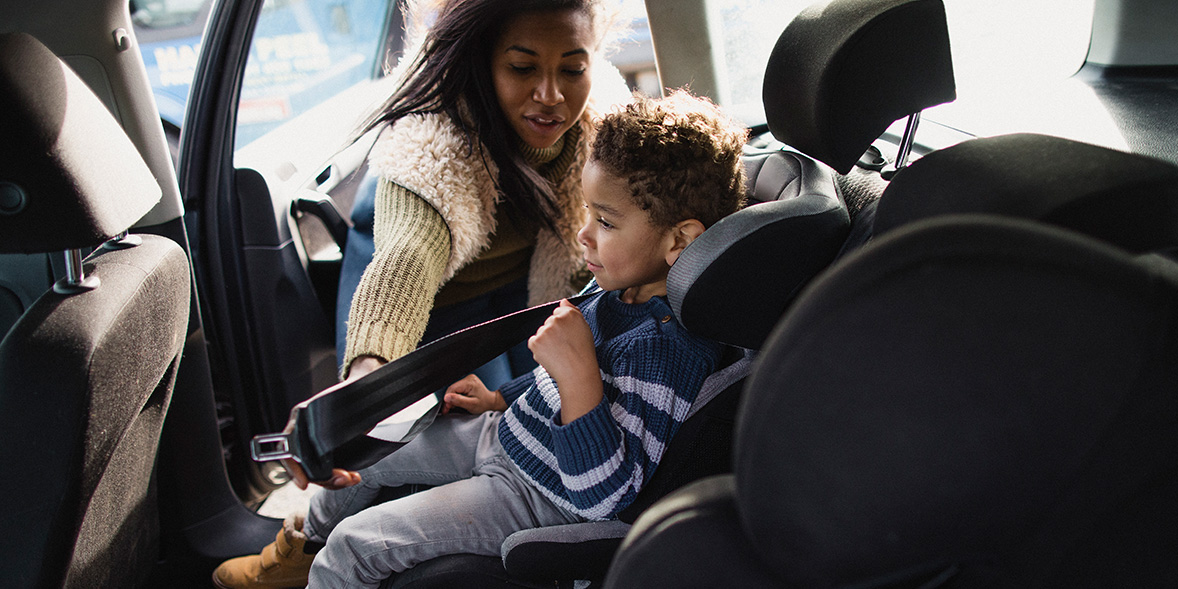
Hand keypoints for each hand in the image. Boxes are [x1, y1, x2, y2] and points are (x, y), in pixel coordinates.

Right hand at [274, 358, 383, 490]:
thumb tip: (326, 446)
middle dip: (325, 478)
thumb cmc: (351, 393)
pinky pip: (328, 472)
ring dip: (335, 481)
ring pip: (317, 474)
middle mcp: (304, 434)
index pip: (288, 450)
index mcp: (301, 419)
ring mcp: (315, 445)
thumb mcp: (340, 404)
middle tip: (346, 478)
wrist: (363, 393)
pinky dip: (340, 478)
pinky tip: (353, 476)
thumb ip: (332, 422)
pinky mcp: (328, 452)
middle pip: (305, 468)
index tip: (304, 485)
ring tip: (353, 477)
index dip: (293, 469)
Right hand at [442, 374, 507, 413]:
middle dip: (449, 400)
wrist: (492, 403)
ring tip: (452, 407)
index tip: (446, 409)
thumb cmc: (484, 405)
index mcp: (470, 382)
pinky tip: (456, 402)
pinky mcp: (467, 383)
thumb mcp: (471, 405)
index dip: (447, 399)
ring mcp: (468, 380)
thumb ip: (458, 401)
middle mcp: (469, 378)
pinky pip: (457, 389)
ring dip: (452, 399)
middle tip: (447, 410)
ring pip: (454, 389)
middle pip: (452, 389)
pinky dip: (455, 396)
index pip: (452, 389)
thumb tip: (446, 398)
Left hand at [528, 299, 601, 422]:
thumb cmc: (583, 352)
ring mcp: (544, 330)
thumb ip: (572, 311)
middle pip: (549, 322)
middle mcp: (556, 319)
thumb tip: (562, 301)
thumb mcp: (584, 328)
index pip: (558, 313)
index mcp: (570, 314)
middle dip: (554, 333)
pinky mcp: (535, 341)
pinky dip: (539, 349)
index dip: (564, 327)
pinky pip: (534, 342)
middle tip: (565, 347)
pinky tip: (551, 356)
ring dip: (546, 341)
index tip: (570, 337)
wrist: (578, 374)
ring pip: (541, 332)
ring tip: (559, 353)